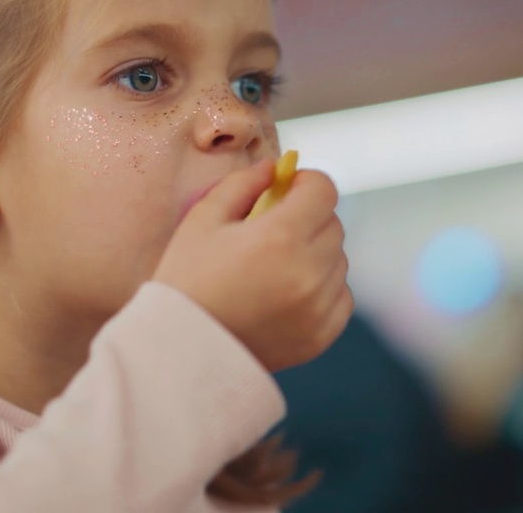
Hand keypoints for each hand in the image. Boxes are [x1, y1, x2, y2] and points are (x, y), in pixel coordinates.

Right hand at [153, 159, 351, 371]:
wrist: (181, 353)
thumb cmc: (186, 282)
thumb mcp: (202, 221)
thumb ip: (241, 185)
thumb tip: (272, 169)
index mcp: (279, 237)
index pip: (323, 190)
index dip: (306, 182)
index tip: (287, 189)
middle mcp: (308, 271)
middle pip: (333, 224)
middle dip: (308, 217)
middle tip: (275, 229)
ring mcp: (318, 307)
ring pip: (338, 260)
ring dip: (316, 253)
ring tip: (275, 266)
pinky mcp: (322, 335)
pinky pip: (341, 296)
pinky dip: (323, 288)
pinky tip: (288, 292)